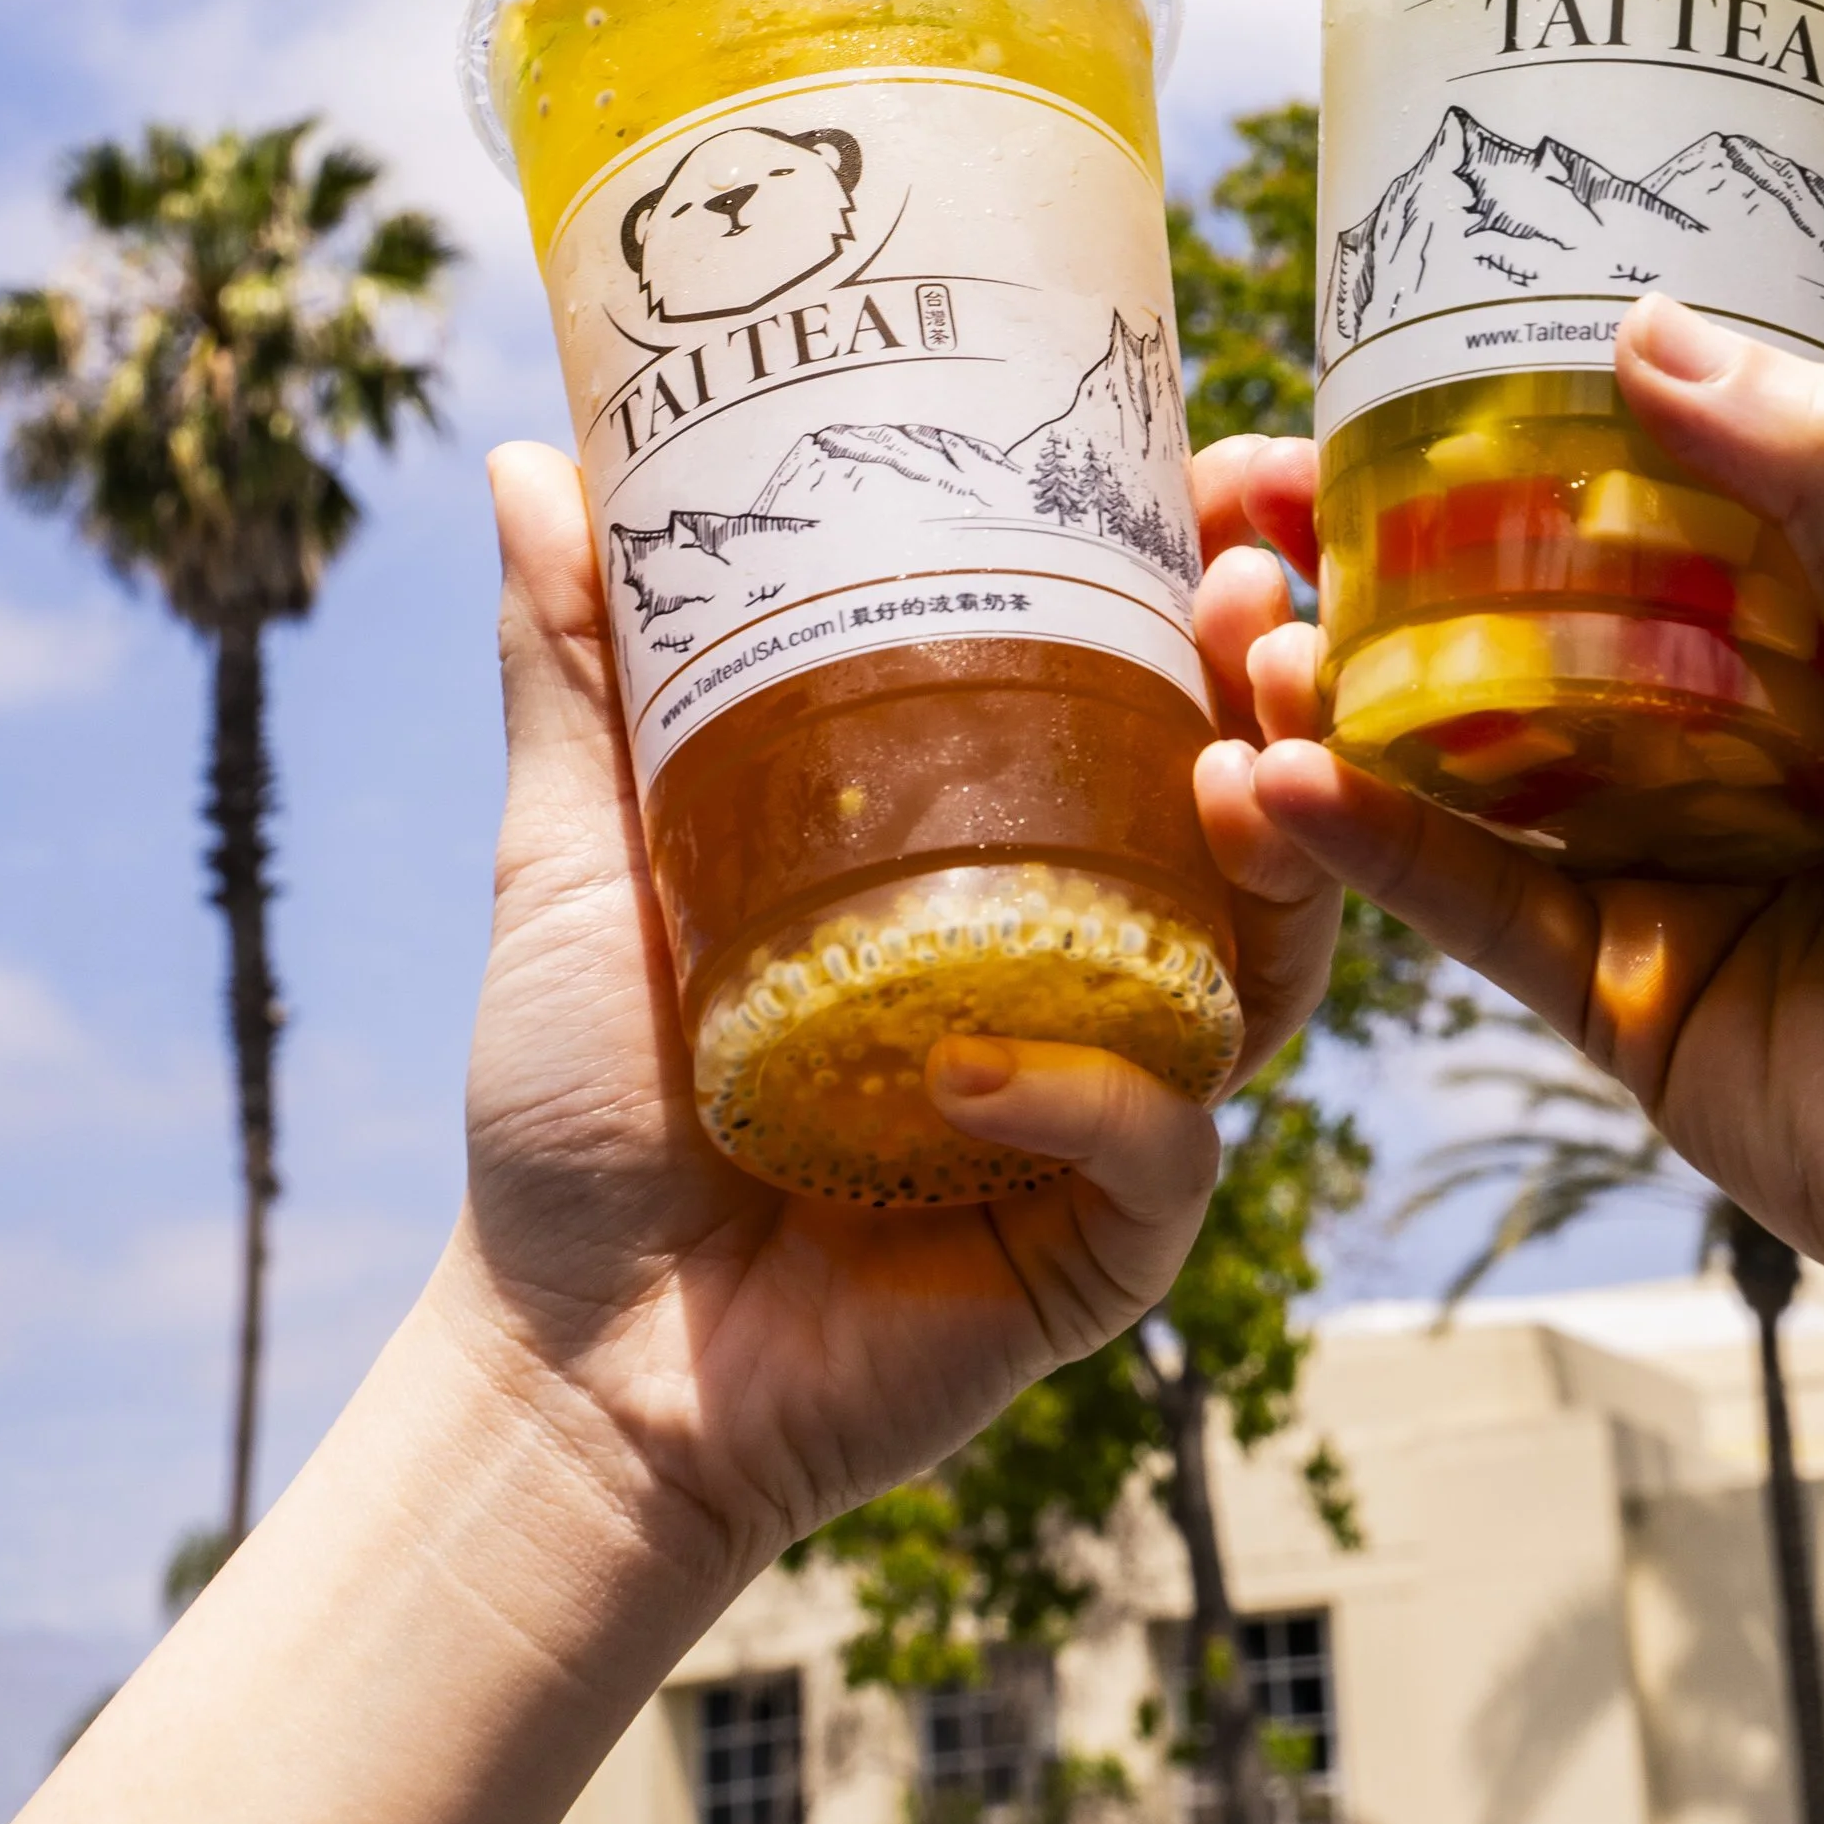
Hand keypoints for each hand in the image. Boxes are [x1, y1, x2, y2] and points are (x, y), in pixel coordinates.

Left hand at [440, 444, 1220, 1591]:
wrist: (566, 1360)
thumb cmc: (582, 1107)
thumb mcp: (576, 852)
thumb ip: (580, 671)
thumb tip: (531, 463)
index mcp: (998, 842)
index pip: (1148, 679)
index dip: (1211, 572)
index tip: (1231, 470)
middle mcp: (1082, 953)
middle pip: (1253, 800)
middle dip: (1291, 686)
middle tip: (1256, 595)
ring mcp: (1106, 1091)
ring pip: (1265, 965)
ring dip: (1275, 856)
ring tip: (1226, 766)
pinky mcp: (1098, 1243)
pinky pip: (1156, 1148)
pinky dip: (1090, 1096)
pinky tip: (977, 1061)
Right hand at [1190, 305, 1823, 1373]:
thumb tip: (1644, 326)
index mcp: (1799, 624)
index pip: (1600, 502)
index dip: (1463, 450)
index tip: (1331, 399)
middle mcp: (1709, 733)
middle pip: (1491, 626)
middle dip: (1348, 568)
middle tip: (1222, 516)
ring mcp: (1654, 865)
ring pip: (1450, 762)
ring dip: (1326, 698)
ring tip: (1237, 640)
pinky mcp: (1616, 1001)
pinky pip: (1468, 905)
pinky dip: (1366, 845)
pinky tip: (1276, 783)